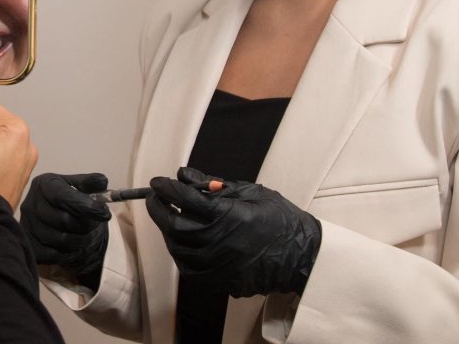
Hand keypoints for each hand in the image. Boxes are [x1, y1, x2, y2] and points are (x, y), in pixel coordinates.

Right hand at [19, 172, 111, 289]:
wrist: (54, 216)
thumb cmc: (68, 199)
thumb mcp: (78, 186)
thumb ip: (90, 182)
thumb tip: (102, 181)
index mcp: (43, 184)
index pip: (63, 196)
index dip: (85, 206)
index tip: (105, 213)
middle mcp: (30, 204)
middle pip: (63, 220)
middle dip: (86, 225)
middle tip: (95, 224)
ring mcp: (27, 226)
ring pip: (60, 239)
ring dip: (81, 240)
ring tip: (87, 235)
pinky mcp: (30, 246)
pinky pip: (53, 255)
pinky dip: (70, 253)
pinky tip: (75, 246)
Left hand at [144, 167, 320, 297]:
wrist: (302, 256)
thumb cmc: (279, 219)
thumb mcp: (250, 192)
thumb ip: (213, 184)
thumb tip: (183, 175)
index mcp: (228, 216)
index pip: (185, 199)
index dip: (166, 188)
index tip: (157, 182)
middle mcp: (220, 242)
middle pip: (174, 225)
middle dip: (159, 208)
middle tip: (155, 197)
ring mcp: (219, 265)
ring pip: (178, 248)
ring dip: (168, 231)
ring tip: (169, 217)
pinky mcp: (220, 281)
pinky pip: (189, 268)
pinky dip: (180, 252)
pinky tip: (183, 240)